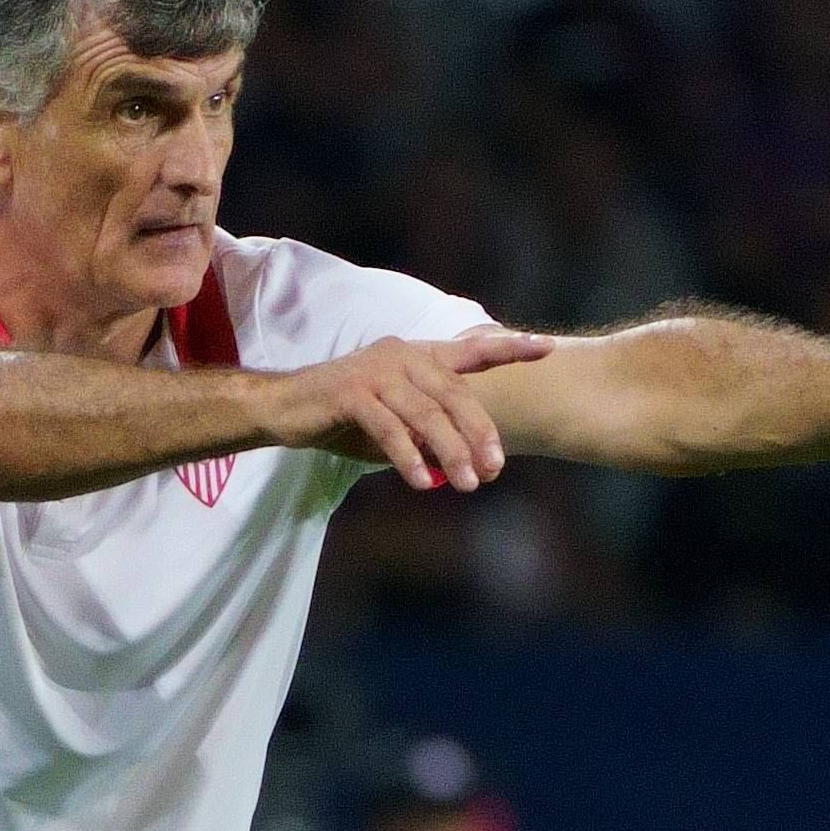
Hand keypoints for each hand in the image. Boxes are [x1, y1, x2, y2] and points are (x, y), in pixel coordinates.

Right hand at [285, 326, 555, 491]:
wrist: (283, 408)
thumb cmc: (343, 417)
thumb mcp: (394, 422)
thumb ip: (428, 436)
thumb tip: (464, 470)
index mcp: (416, 356)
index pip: (470, 349)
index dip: (508, 347)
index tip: (546, 346)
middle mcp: (401, 355)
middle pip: (454, 394)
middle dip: (479, 433)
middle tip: (496, 468)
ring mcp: (376, 371)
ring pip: (426, 414)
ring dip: (450, 452)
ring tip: (468, 484)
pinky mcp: (350, 392)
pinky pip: (390, 428)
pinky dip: (408, 458)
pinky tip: (420, 482)